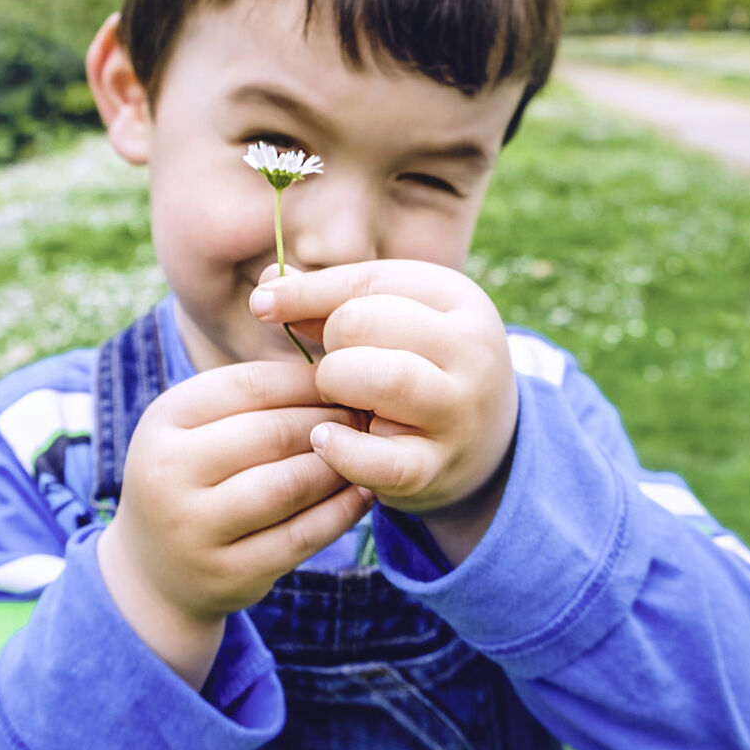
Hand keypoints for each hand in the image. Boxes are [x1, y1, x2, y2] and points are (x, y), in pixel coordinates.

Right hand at [97, 360, 371, 687]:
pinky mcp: (228, 574)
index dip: (305, 380)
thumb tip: (333, 364)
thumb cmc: (194, 475)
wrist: (155, 570)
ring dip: (337, 466)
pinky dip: (340, 513)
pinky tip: (362, 495)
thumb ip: (250, 396)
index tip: (343, 380)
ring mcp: (195, 529)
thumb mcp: (198, 425)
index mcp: (163, 420)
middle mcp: (168, 474)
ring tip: (365, 452)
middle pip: (270, 434)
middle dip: (328, 421)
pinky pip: (299, 537)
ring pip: (288, 486)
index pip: (248, 385)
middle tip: (365, 416)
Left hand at [250, 260, 518, 562]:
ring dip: (337, 384)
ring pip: (382, 378)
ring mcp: (459, 411)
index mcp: (456, 296)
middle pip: (365, 323)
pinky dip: (342, 449)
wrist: (487, 442)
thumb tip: (265, 285)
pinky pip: (380, 458)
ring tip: (336, 397)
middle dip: (331, 344)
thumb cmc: (419, 363)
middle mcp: (470, 349)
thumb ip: (329, 298)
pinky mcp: (437, 468)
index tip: (262, 304)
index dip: (305, 293)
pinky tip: (324, 439)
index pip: (364, 282)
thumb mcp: (392, 317)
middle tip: (334, 365)